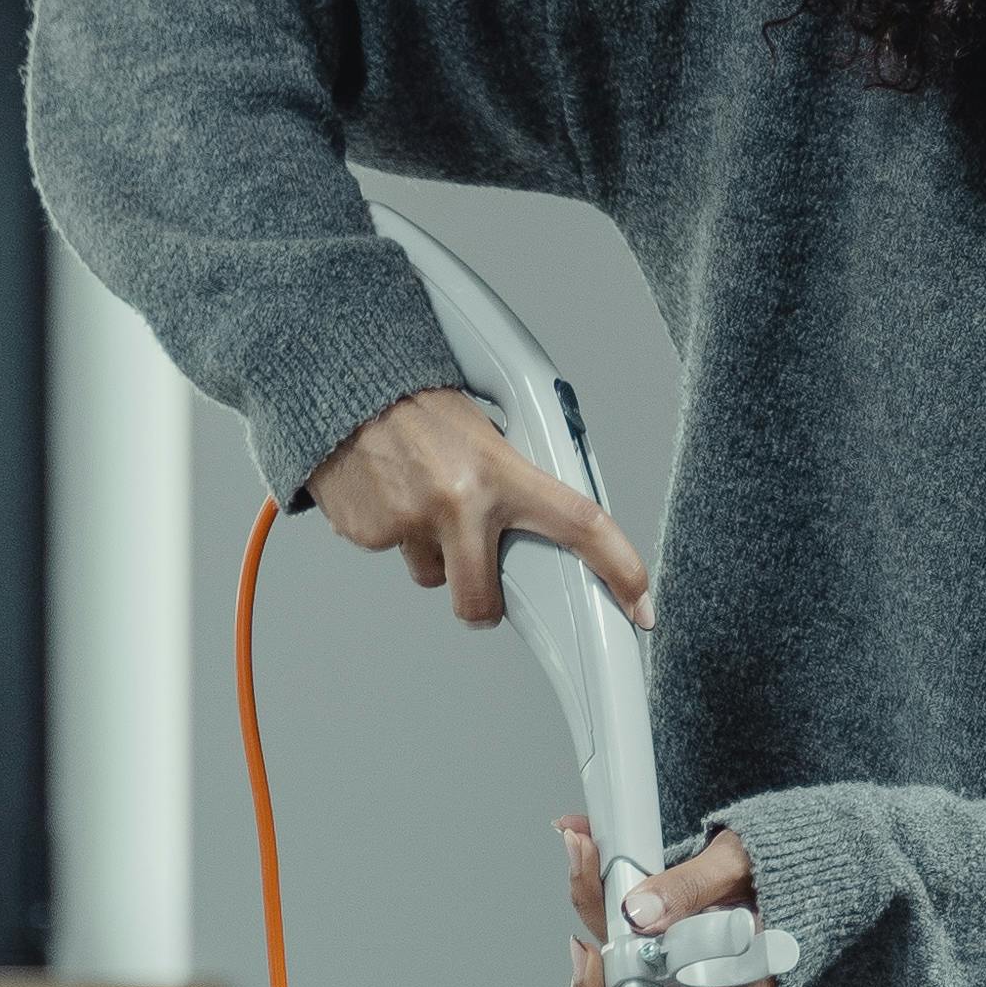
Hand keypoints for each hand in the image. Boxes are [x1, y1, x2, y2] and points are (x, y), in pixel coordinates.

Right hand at [309, 389, 648, 631]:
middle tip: (476, 579)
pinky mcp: (367, 532)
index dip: (619, 568)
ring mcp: (409, 522)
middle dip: (481, 604)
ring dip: (429, 550)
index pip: (580, 524)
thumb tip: (538, 526)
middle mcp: (458, 503)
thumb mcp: (484, 433)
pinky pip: (390, 553)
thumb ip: (512, 484)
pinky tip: (387, 491)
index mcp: (501, 472)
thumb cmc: (417, 403)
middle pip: (480, 602)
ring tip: (416, 493)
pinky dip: (390, 532)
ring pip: (430, 573)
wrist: (344, 382)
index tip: (641, 603)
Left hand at [564, 817, 779, 986]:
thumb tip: (640, 913)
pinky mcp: (651, 927)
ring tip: (582, 855)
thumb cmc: (783, 868)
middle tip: (584, 950)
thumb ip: (693, 889)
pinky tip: (585, 840)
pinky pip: (612, 917)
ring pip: (612, 962)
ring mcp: (670, 959)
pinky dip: (594, 883)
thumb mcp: (742, 870)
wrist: (784, 843)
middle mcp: (697, 986)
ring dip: (591, 911)